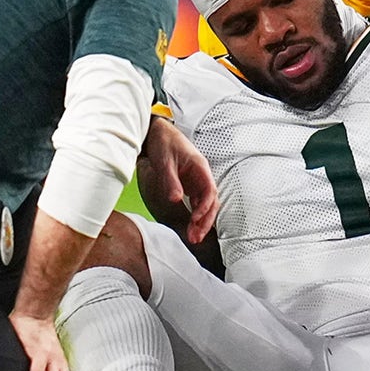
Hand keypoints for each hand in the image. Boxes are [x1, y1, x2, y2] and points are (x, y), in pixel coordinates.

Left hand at [137, 117, 218, 243]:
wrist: (158, 132)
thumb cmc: (164, 142)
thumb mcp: (165, 161)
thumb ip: (171, 181)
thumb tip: (175, 200)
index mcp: (200, 168)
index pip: (210, 191)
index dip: (205, 207)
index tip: (196, 219)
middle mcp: (202, 176)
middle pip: (211, 202)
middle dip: (205, 221)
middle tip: (196, 237)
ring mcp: (197, 181)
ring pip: (205, 205)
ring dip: (201, 221)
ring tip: (193, 238)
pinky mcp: (190, 185)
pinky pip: (197, 203)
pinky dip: (195, 215)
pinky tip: (190, 227)